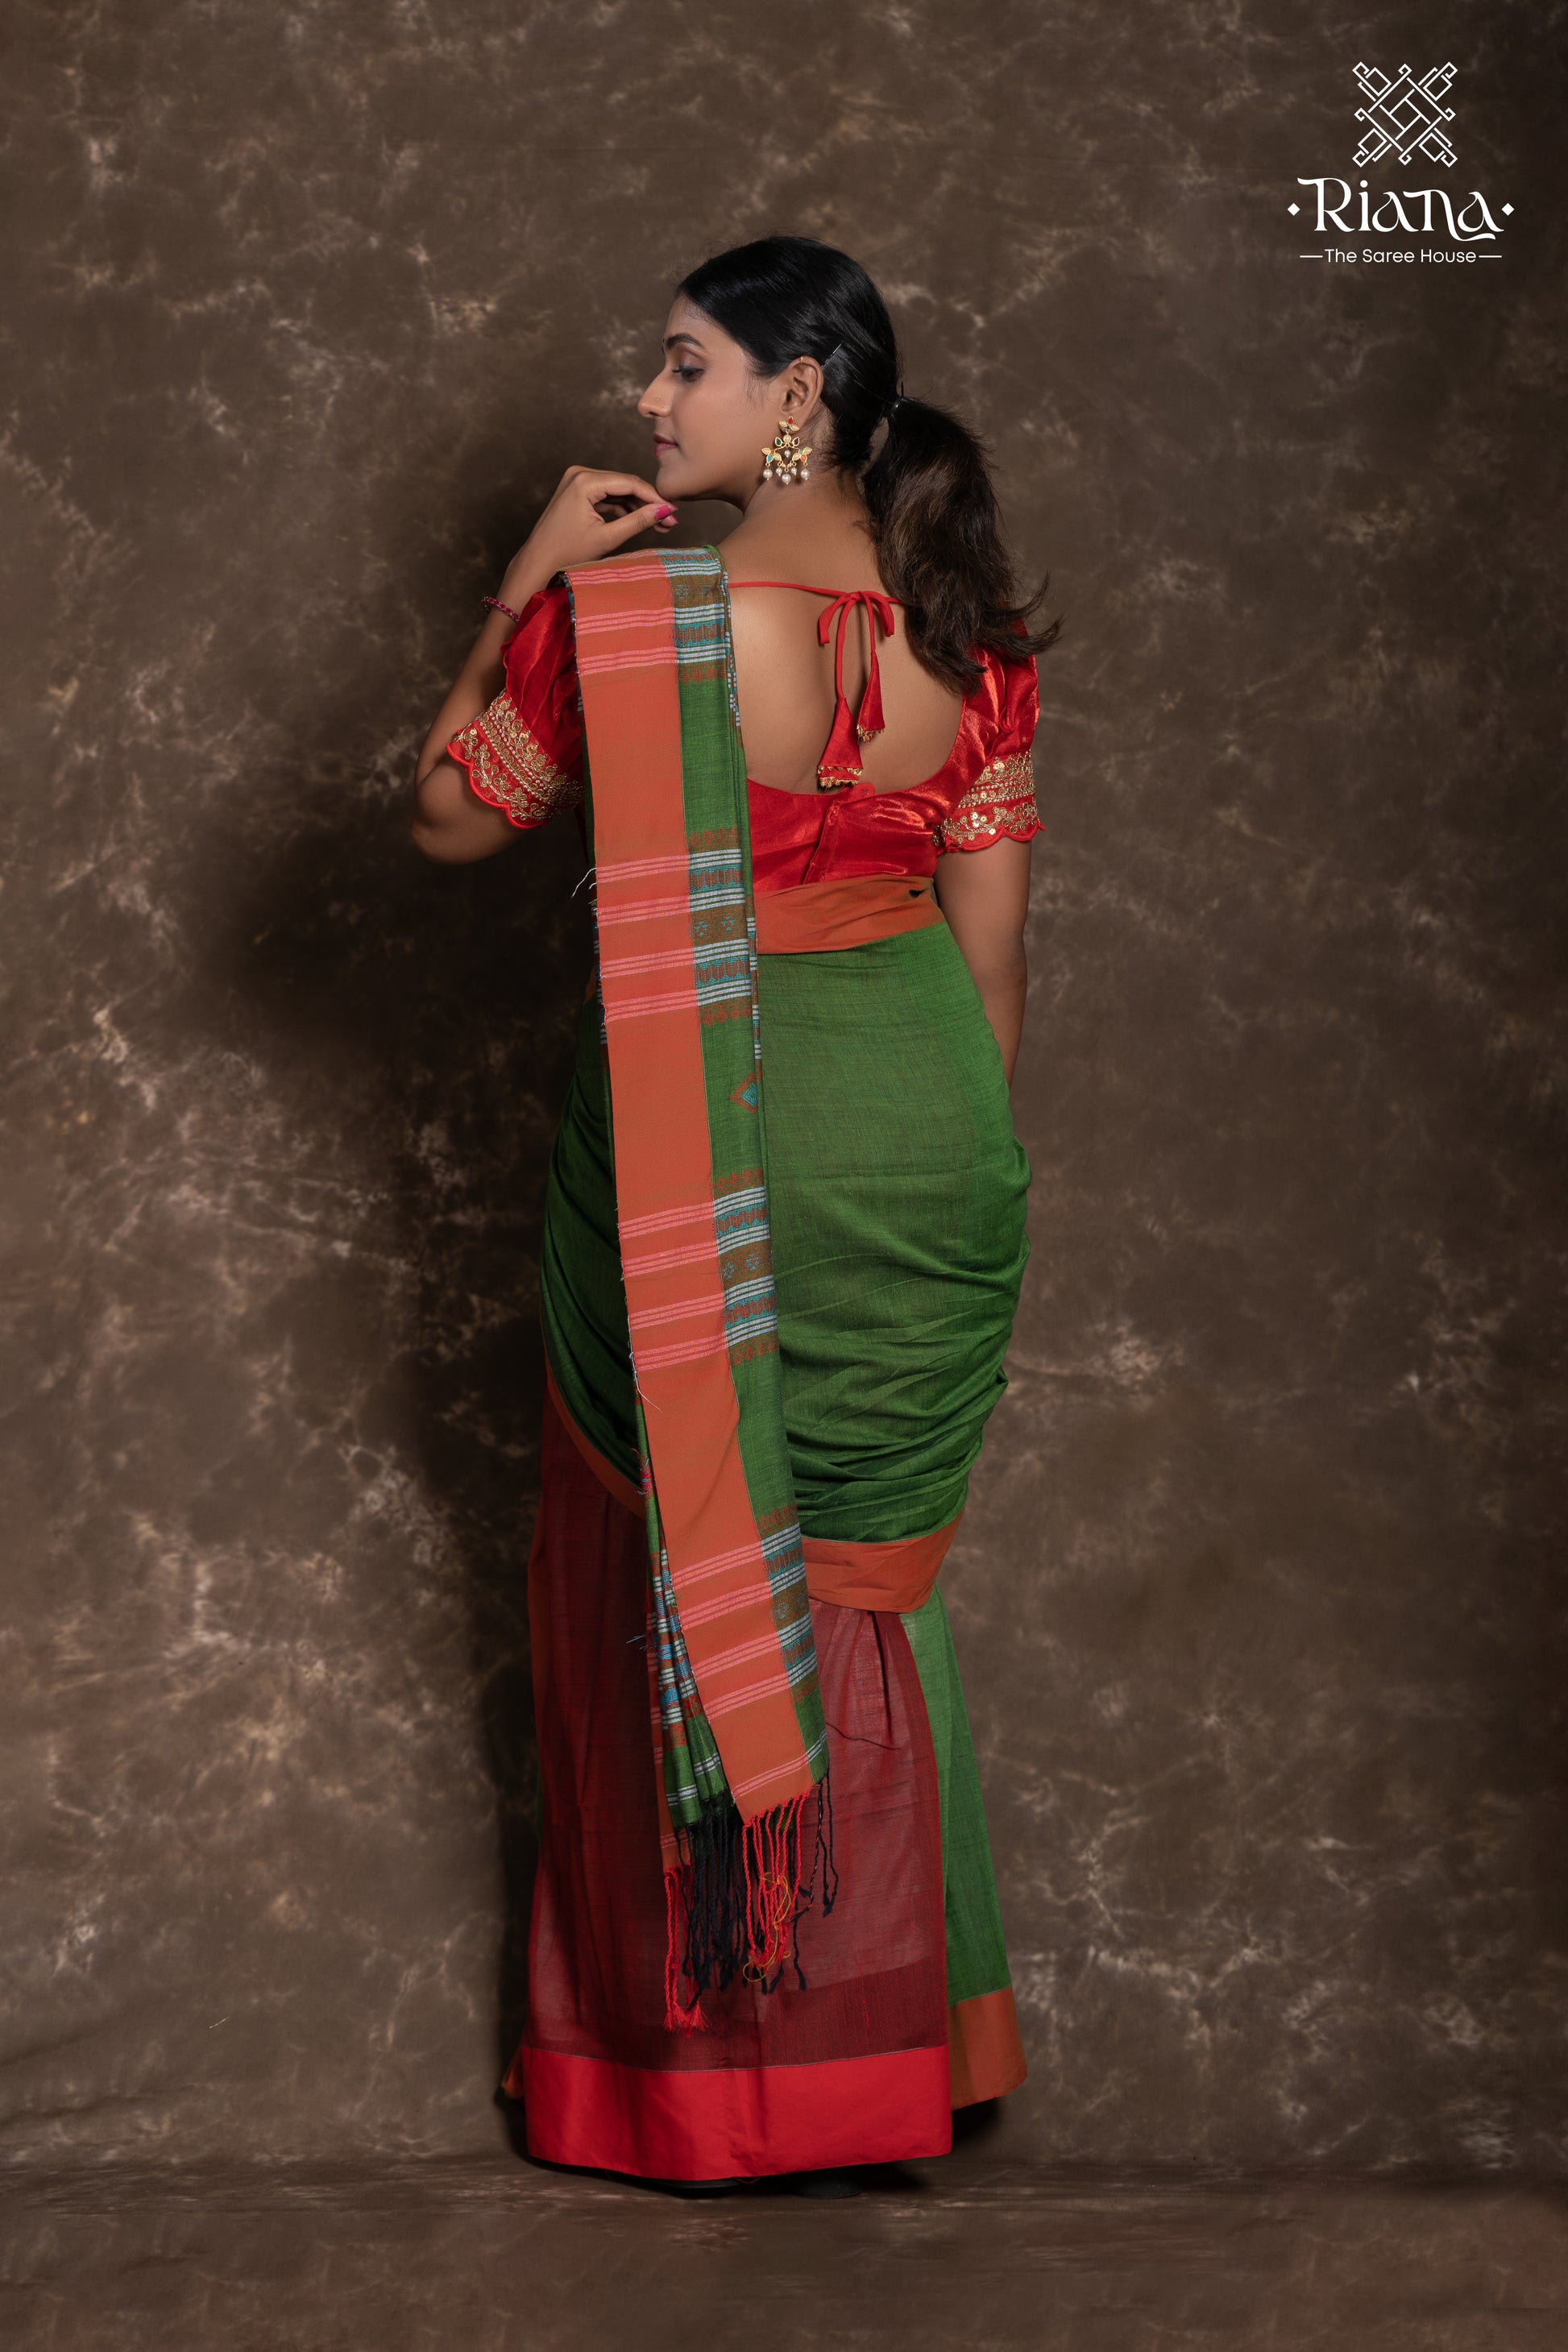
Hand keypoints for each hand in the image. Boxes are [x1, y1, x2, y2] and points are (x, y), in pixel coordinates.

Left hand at [501, 466, 675, 601]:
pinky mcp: (578, 491)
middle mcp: (580, 474)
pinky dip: (622, 509)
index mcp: (584, 481)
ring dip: (638, 507)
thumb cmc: (566, 552)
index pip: (630, 483)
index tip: (674, 512)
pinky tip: (640, 521)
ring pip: (618, 491)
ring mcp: (578, 481)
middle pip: (625, 485)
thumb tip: (665, 511)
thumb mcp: (607, 538)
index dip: (655, 497)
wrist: (538, 562)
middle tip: (671, 521)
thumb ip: (638, 522)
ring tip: (660, 525)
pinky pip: (606, 497)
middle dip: (648, 503)